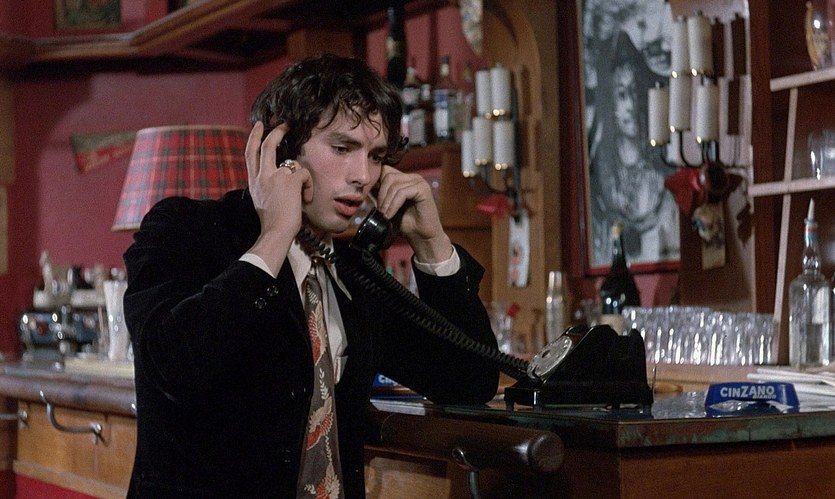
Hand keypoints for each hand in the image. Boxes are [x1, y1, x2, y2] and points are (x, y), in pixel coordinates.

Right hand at [244, 121, 311, 274]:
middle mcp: (261, 175)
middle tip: (285, 124)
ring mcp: (274, 176)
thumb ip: (265, 185)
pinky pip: (304, 174)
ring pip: (292, 162)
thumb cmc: (273, 222)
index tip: (259, 126)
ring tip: (303, 194)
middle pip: (266, 145)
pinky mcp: (289, 179)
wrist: (275, 232)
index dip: (254, 137)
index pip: (250, 153)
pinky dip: (308, 186)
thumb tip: (276, 177)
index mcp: (253, 181)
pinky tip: (305, 198)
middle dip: (276, 131)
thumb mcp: (261, 199)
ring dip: (302, 176)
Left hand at [376, 165, 451, 262]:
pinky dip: (393, 205)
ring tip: (384, 215)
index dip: (376, 184)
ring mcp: (419, 182)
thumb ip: (379, 196)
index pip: (385, 171)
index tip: (371, 200)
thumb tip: (364, 188)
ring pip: (394, 184)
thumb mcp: (387, 207)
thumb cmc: (406, 224)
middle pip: (388, 175)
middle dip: (380, 194)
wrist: (422, 237)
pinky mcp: (423, 189)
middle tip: (379, 211)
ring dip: (386, 201)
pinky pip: (402, 193)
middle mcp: (413, 177)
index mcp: (405, 179)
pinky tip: (390, 215)